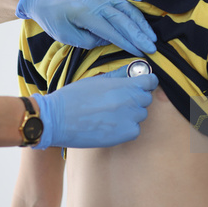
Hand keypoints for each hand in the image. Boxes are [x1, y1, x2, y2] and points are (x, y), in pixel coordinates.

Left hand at [16, 0, 156, 56]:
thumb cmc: (52, 18)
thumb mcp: (67, 36)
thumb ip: (90, 40)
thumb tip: (110, 41)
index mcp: (85, 14)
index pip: (112, 31)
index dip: (127, 43)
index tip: (139, 52)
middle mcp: (96, 2)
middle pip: (123, 18)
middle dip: (139, 34)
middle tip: (152, 47)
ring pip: (126, 6)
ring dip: (140, 20)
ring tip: (151, 34)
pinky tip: (144, 4)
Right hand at [31, 66, 158, 148]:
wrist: (57, 120)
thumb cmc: (73, 97)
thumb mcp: (95, 80)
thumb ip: (117, 75)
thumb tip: (131, 70)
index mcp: (122, 86)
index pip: (150, 82)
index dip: (146, 81)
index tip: (142, 82)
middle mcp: (129, 103)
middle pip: (146, 98)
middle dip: (137, 97)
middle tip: (121, 98)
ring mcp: (128, 120)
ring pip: (141, 115)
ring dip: (132, 112)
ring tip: (112, 112)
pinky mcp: (123, 136)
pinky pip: (135, 129)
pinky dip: (127, 127)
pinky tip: (111, 124)